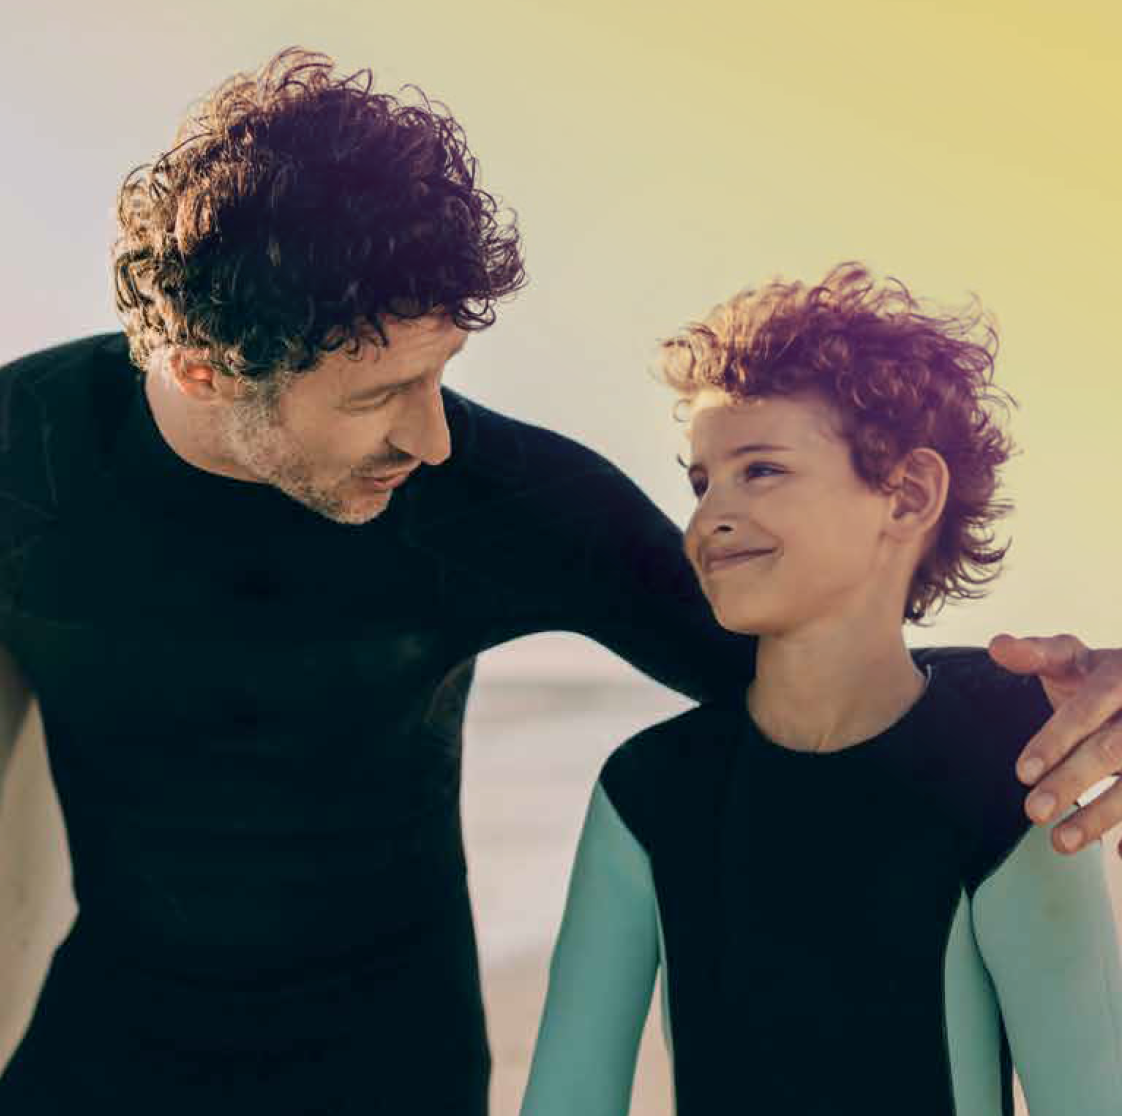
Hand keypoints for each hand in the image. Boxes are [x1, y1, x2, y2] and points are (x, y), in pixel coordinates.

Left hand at [988, 633, 1121, 856]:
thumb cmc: (1101, 676)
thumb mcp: (1071, 659)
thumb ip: (1035, 654)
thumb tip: (997, 645)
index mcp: (1119, 676)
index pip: (1088, 709)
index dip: (1055, 740)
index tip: (1022, 773)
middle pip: (1110, 750)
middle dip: (1071, 782)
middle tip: (1032, 812)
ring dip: (1102, 816)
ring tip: (1061, 842)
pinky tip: (1120, 855)